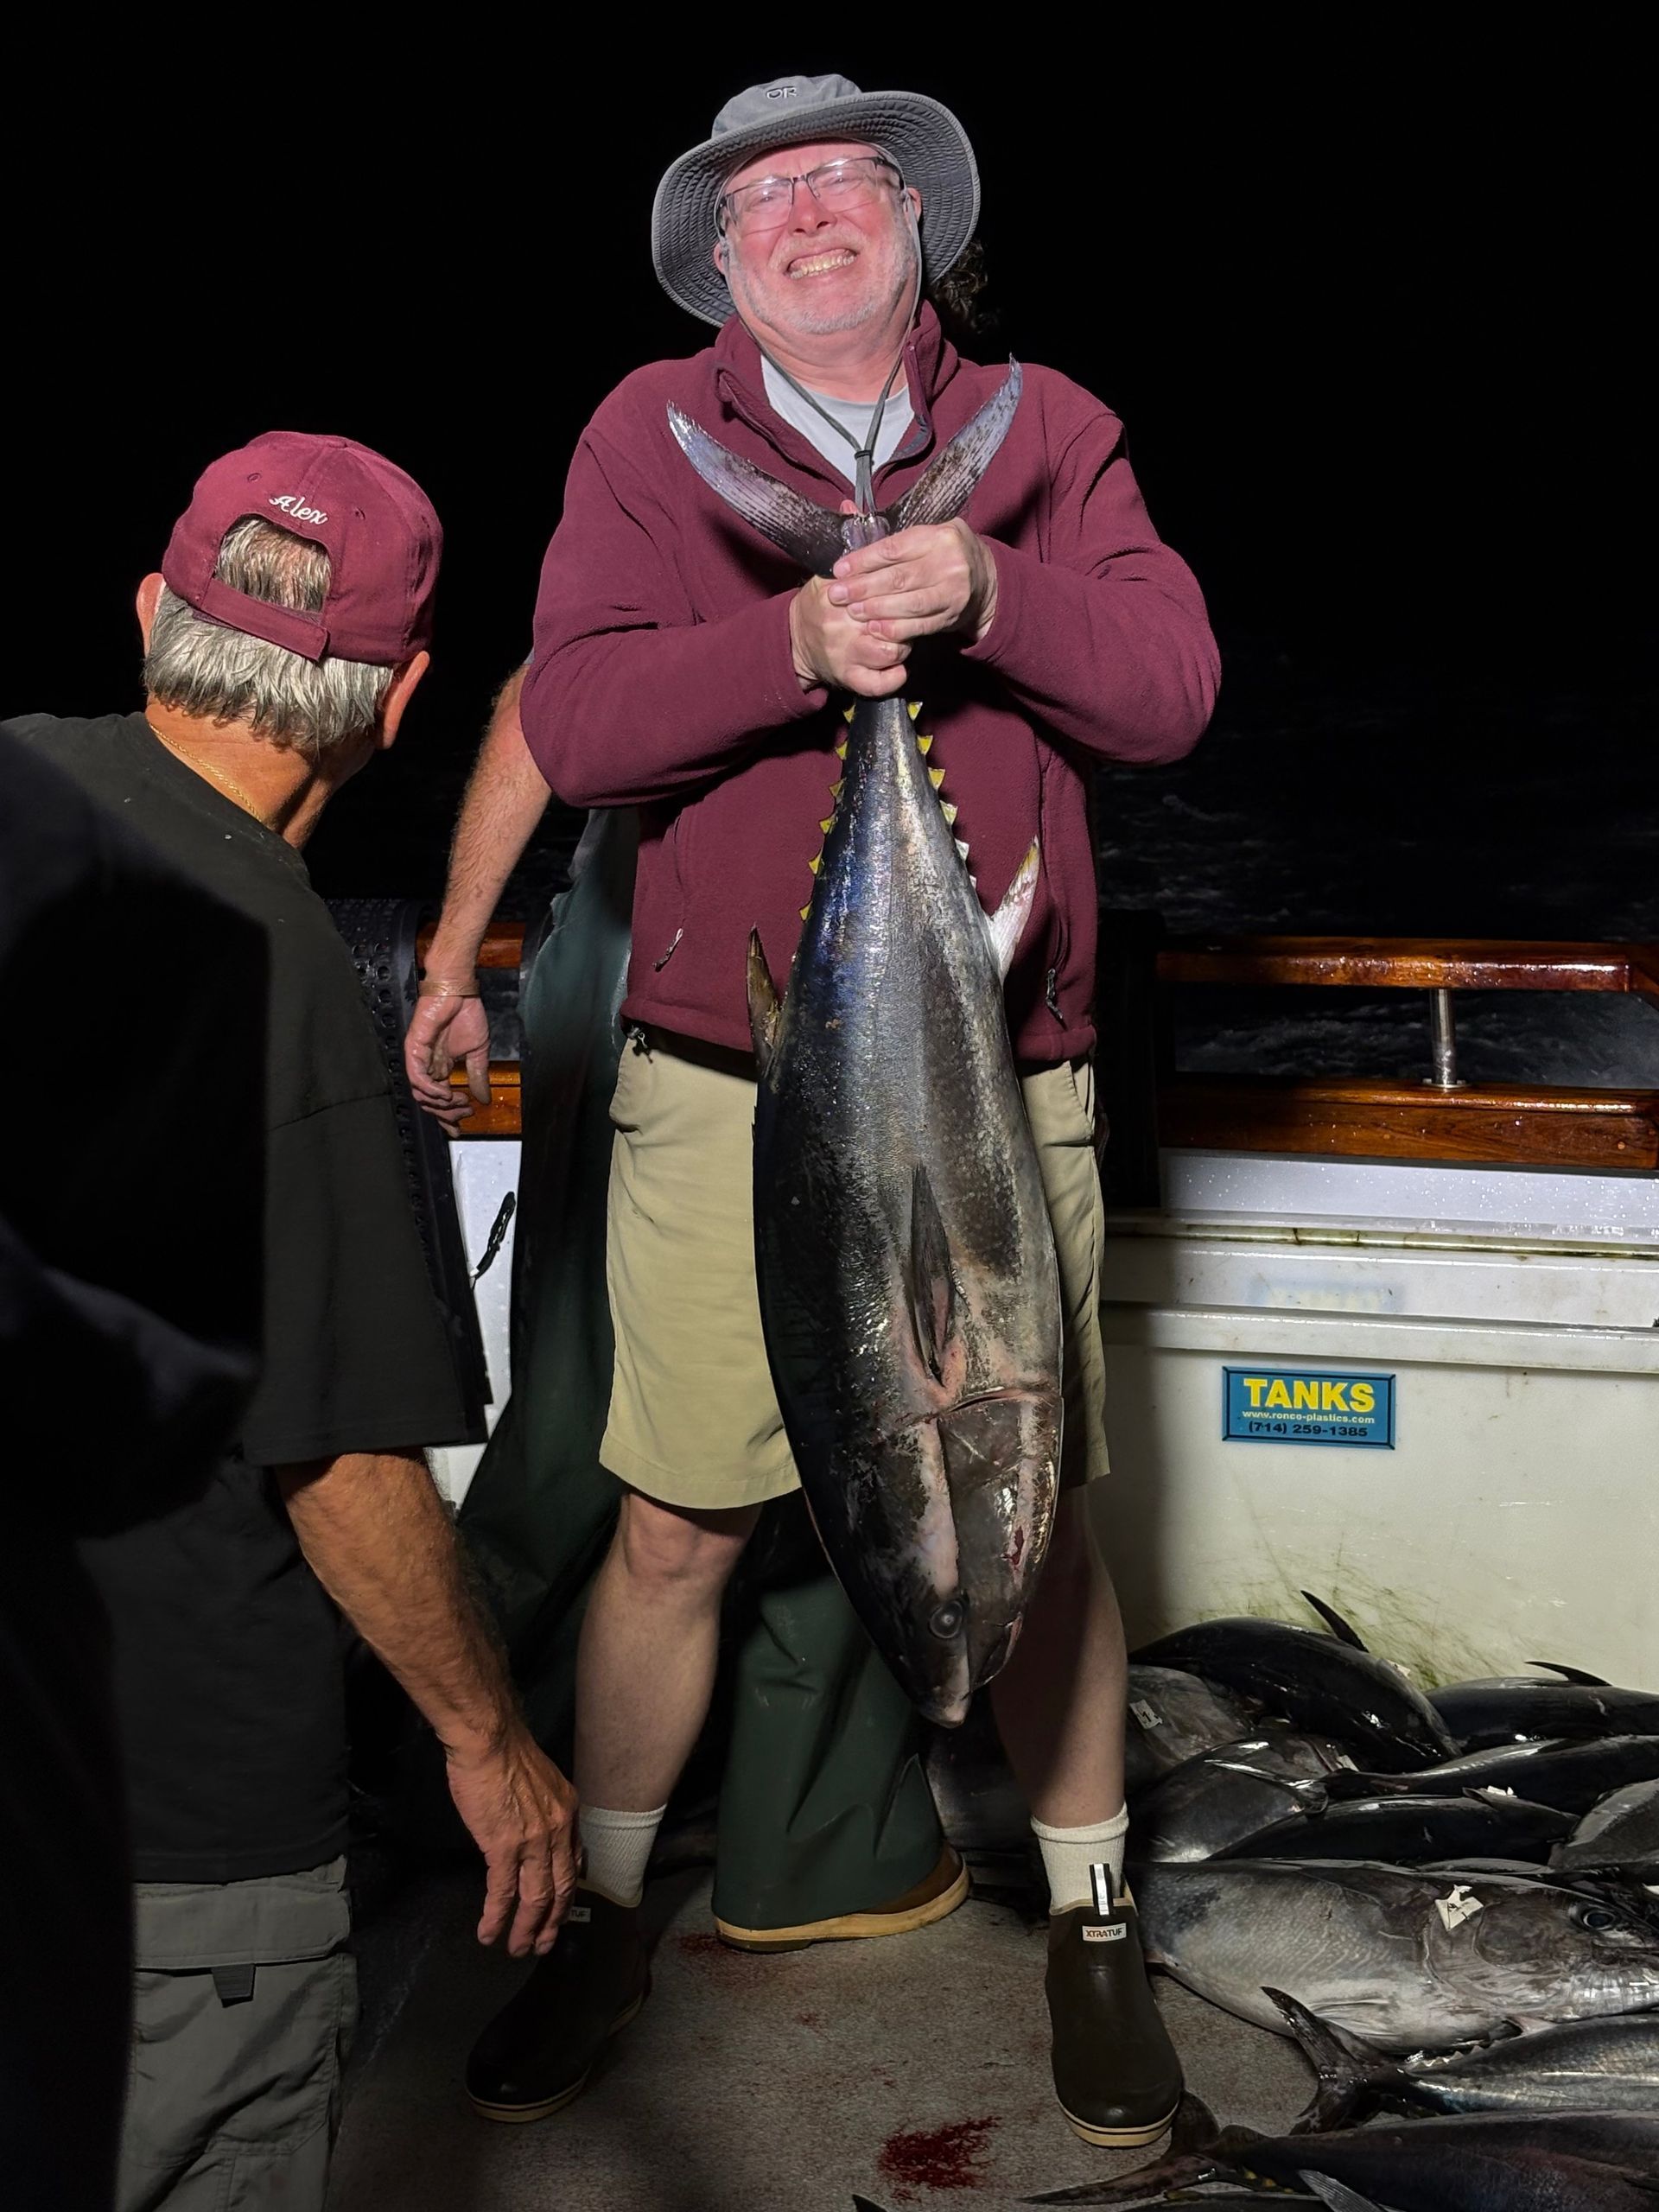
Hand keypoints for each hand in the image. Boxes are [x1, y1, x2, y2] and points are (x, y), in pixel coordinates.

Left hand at [405, 973, 489, 1128]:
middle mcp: (428, 1066)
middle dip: (446, 1114)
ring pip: (420, 1094)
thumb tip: (484, 1099)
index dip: (448, 1116)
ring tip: (457, 1101)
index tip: (460, 1127)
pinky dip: (430, 1089)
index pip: (440, 1099)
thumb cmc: (466, 1015)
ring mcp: (419, 1059)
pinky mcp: (414, 1049)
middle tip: (463, 1115)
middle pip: (429, 1102)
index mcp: (441, 1068)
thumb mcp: (479, 1052)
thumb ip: (478, 1076)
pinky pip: (416, 1076)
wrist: (460, 992)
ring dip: (440, 1104)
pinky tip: (444, 1092)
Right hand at [445, 1725, 579, 1957]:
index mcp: (568, 1811)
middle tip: (543, 1945)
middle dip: (552, 1922)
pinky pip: (503, 1892)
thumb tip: (534, 1829)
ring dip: (527, 1929)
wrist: (489, 1739)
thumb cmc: (506, 1753)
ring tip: (517, 1949)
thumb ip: (544, 1809)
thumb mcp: (541, 1780)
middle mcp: (559, 1830)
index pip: (573, 1860)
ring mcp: (534, 1841)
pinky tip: (489, 1933)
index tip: (560, 1909)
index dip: (567, 1890)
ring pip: (536, 1898)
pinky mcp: (504, 1847)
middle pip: (561, 1888)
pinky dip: (497, 1917)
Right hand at [789, 574, 910, 699]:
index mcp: (838, 597)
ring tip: (899, 640)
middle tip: (903, 618)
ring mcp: (846, 655)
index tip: (900, 595)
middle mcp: (842, 626)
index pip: (879, 591)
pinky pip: (878, 684)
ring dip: (902, 646)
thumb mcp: (826, 580)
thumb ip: (854, 571)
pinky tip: (899, 669)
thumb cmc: (818, 606)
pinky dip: (895, 678)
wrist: (793, 640)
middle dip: (903, 619)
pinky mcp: (848, 677)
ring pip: (891, 652)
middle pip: (890, 622)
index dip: (897, 592)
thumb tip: (886, 561)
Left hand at [827, 518, 998, 645]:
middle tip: (838, 595)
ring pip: (908, 603)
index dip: (863, 560)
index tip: (840, 569)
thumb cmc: (945, 553)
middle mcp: (949, 563)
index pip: (893, 549)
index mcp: (939, 536)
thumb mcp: (926, 535)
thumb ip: (889, 533)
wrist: (985, 580)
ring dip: (876, 609)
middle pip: (898, 578)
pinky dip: (895, 629)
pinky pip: (920, 625)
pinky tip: (875, 629)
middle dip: (863, 588)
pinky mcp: (952, 616)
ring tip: (852, 611)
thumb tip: (846, 509)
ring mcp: (953, 592)